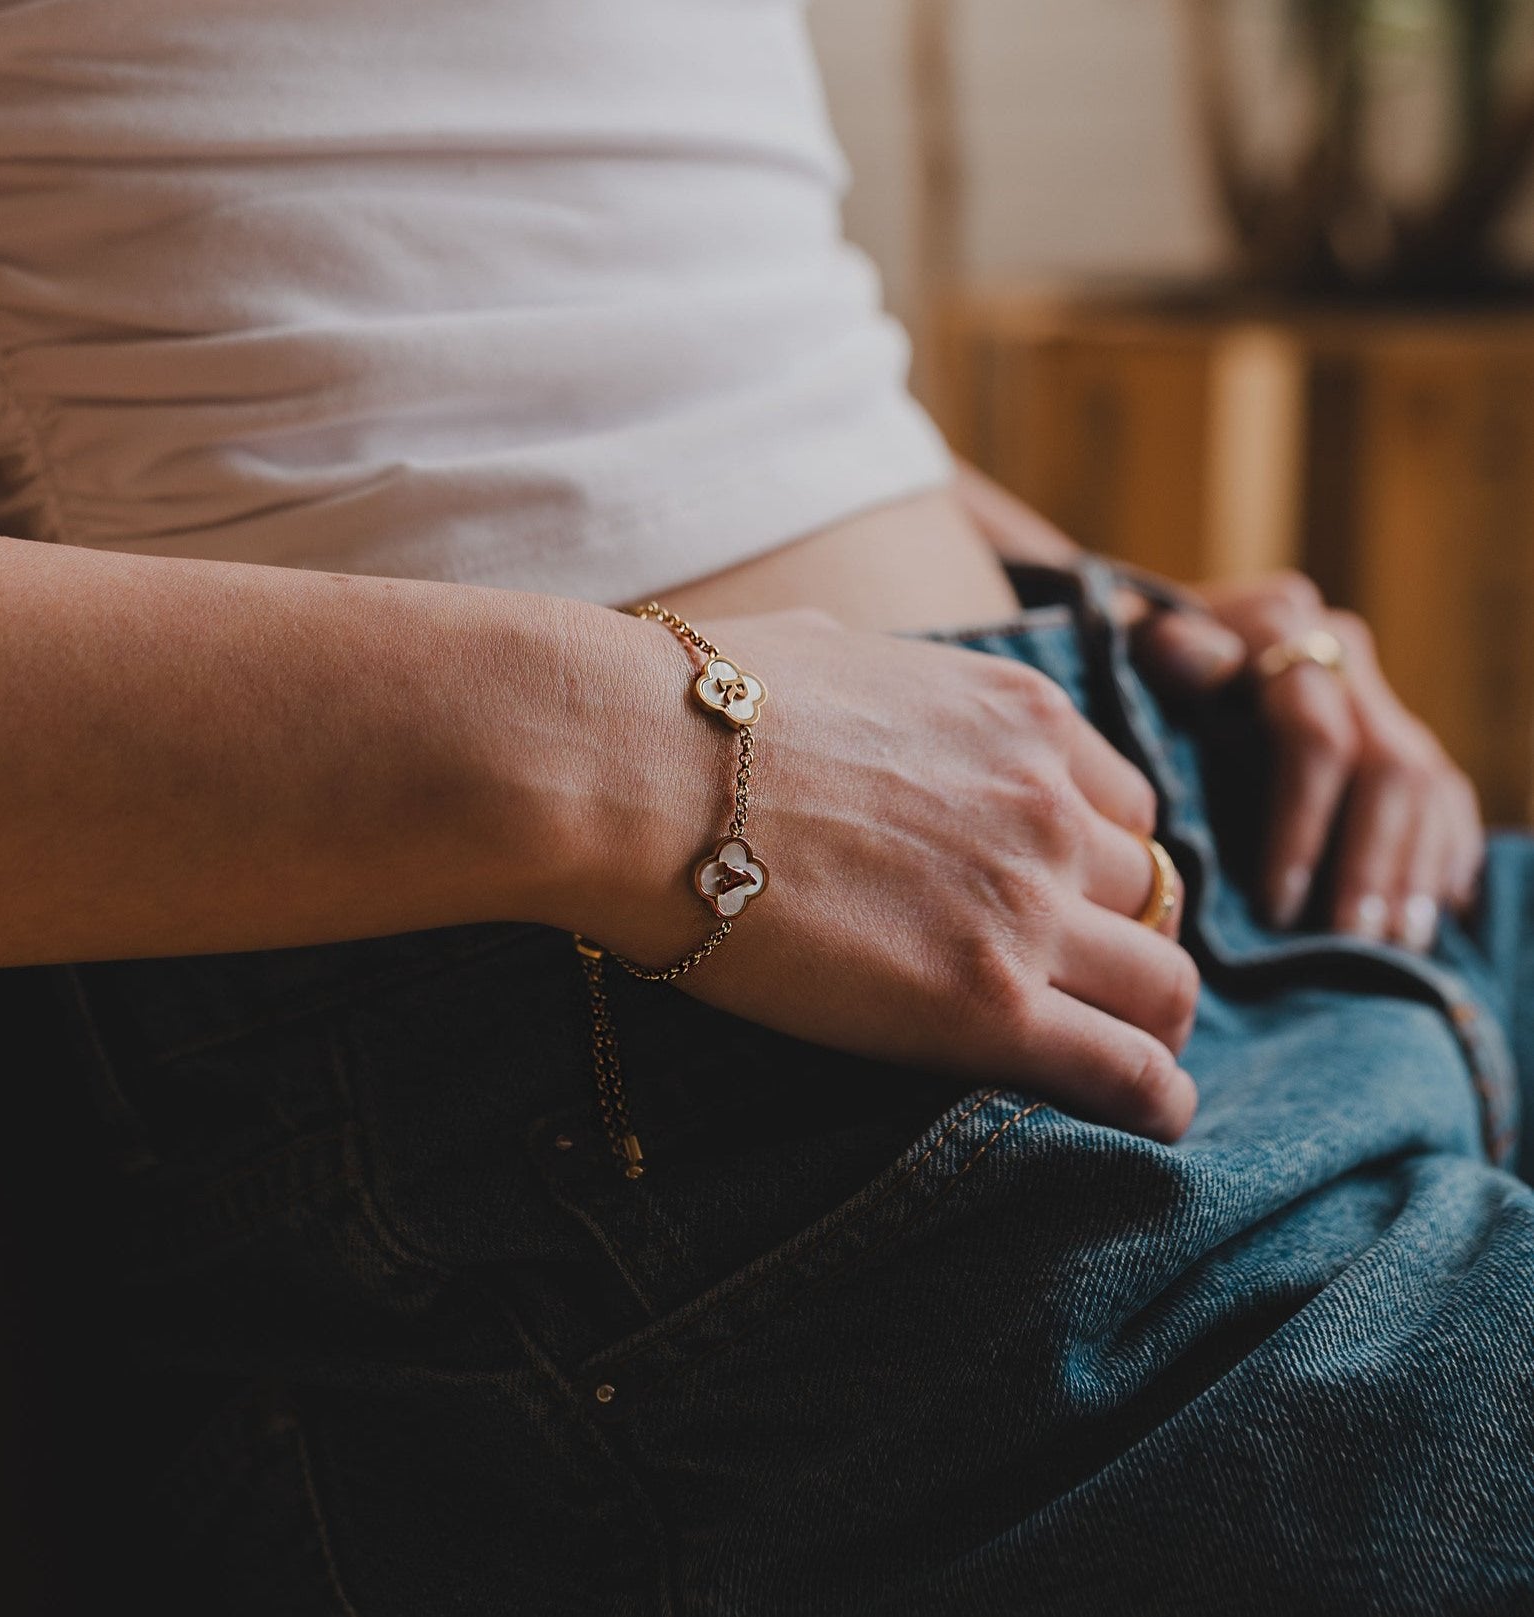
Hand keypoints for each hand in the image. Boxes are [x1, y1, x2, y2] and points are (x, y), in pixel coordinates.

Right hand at [573, 609, 1200, 1140]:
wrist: (629, 771)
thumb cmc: (693, 706)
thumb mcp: (826, 651)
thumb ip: (888, 682)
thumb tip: (861, 681)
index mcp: (1018, 718)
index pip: (1125, 807)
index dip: (1100, 861)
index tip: (1066, 900)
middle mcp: (1047, 806)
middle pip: (1153, 895)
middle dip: (1123, 937)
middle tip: (1081, 982)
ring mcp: (1025, 906)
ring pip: (1162, 983)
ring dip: (1145, 1018)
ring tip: (1122, 1056)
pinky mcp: (985, 1004)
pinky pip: (1128, 1068)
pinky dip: (1154, 1098)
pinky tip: (1153, 1115)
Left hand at [1133, 572, 1483, 948]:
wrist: (1143, 642)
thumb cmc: (1122, 666)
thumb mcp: (1123, 653)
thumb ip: (1162, 654)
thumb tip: (1211, 662)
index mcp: (1277, 624)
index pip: (1314, 736)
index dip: (1300, 825)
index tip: (1273, 905)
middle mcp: (1338, 651)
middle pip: (1388, 768)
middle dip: (1369, 865)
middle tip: (1347, 943)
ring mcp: (1374, 694)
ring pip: (1425, 788)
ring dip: (1410, 874)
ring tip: (1389, 949)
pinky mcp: (1399, 734)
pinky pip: (1445, 798)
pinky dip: (1442, 858)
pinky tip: (1430, 917)